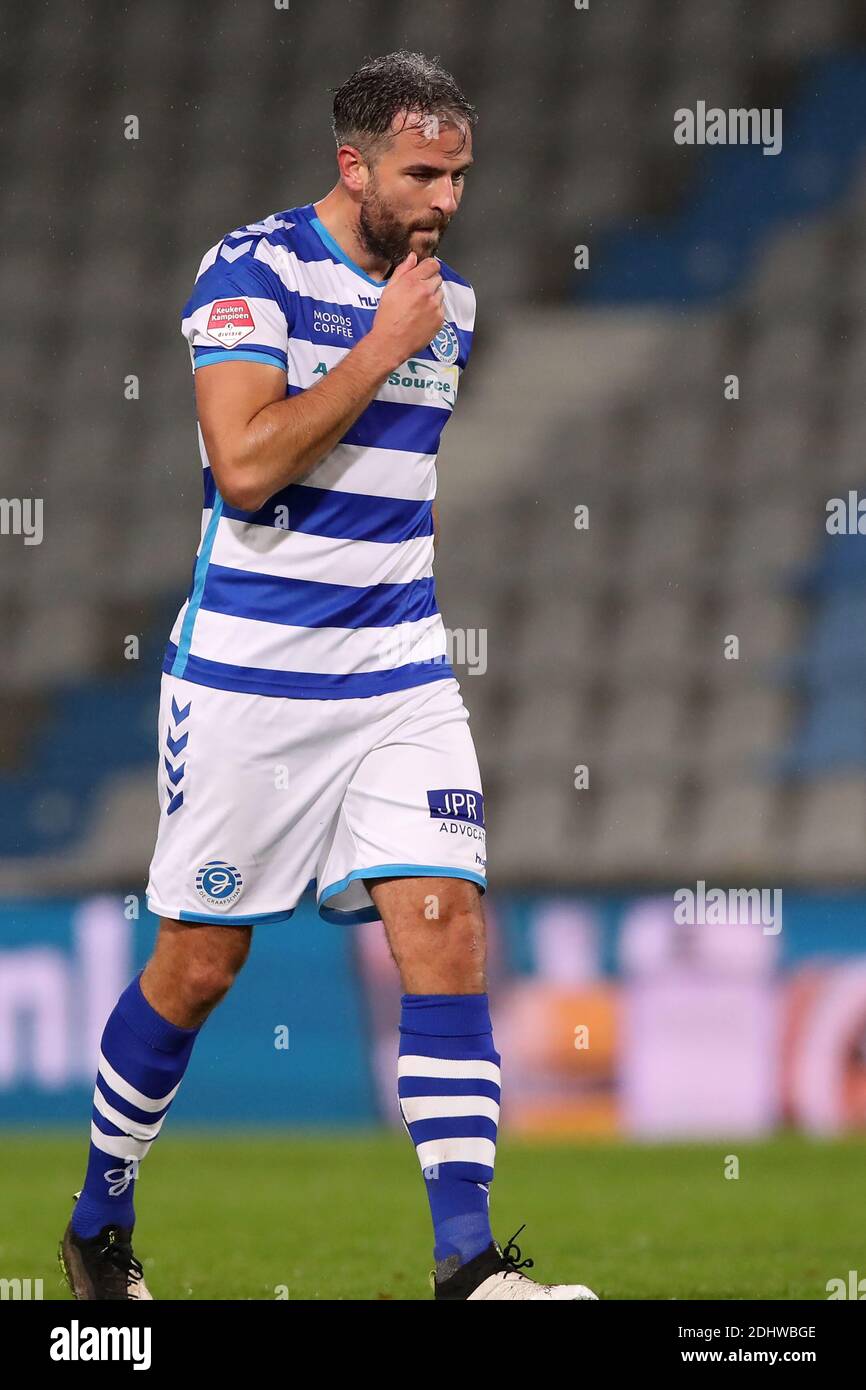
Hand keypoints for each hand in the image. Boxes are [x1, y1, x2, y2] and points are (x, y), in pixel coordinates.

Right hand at [369, 253, 445, 369]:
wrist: (391, 342)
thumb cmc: (386, 317)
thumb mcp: (389, 289)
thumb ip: (403, 270)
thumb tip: (413, 257)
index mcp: (413, 281)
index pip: (432, 264)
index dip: (429, 267)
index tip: (425, 272)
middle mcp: (426, 291)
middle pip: (438, 278)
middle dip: (430, 282)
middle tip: (418, 293)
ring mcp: (435, 306)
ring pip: (441, 293)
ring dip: (433, 296)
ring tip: (419, 307)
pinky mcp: (439, 319)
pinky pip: (441, 309)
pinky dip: (435, 310)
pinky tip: (422, 317)